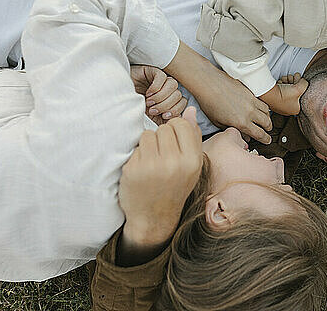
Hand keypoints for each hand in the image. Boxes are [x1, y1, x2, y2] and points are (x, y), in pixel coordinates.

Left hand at [119, 107, 202, 249]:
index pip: (181, 124)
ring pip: (148, 134)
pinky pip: (135, 147)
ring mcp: (152, 166)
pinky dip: (137, 155)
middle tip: (162, 157)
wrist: (154, 218)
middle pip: (164, 128)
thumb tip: (189, 109)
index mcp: (192, 160)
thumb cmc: (175, 187)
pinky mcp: (134, 170)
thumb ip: (193, 136)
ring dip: (148, 145)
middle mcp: (174, 163)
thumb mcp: (192, 165)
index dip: (175, 130)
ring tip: (152, 162)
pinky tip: (142, 170)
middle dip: (162, 138)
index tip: (173, 143)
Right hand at [130, 65, 187, 124]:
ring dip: (161, 96)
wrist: (117, 97)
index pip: (183, 103)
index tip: (163, 116)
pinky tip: (148, 93)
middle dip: (166, 105)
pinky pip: (163, 77)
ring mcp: (161, 81)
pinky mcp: (153, 71)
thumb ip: (162, 122)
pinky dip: (156, 87)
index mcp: (169, 101)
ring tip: (149, 102)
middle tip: (152, 110)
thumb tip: (173, 126)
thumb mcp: (149, 119)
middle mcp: (167, 91)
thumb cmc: (132, 110)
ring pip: (173, 85)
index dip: (175, 110)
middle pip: (179, 95)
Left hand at [195, 66, 272, 143]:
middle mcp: (249, 113)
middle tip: (266, 131)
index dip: (265, 139)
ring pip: (267, 112)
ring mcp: (251, 101)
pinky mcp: (250, 92)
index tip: (267, 140)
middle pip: (267, 123)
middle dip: (268, 129)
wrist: (208, 84)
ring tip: (265, 121)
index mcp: (241, 123)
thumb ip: (233, 130)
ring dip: (267, 118)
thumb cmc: (209, 103)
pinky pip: (262, 102)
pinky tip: (259, 110)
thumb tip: (244, 135)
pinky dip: (264, 108)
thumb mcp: (218, 122)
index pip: (260, 134)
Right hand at [260, 75, 308, 115]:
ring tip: (286, 78)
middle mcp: (288, 109)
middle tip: (292, 77)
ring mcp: (280, 105)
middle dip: (294, 82)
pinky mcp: (274, 100)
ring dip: (288, 82)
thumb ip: (305, 83)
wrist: (269, 94)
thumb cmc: (285, 94)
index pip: (302, 95)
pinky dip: (282, 84)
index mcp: (296, 109)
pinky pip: (281, 91)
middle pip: (295, 92)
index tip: (299, 80)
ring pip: (287, 90)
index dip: (301, 86)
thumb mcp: (301, 87)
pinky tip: (281, 81)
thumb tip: (303, 81)